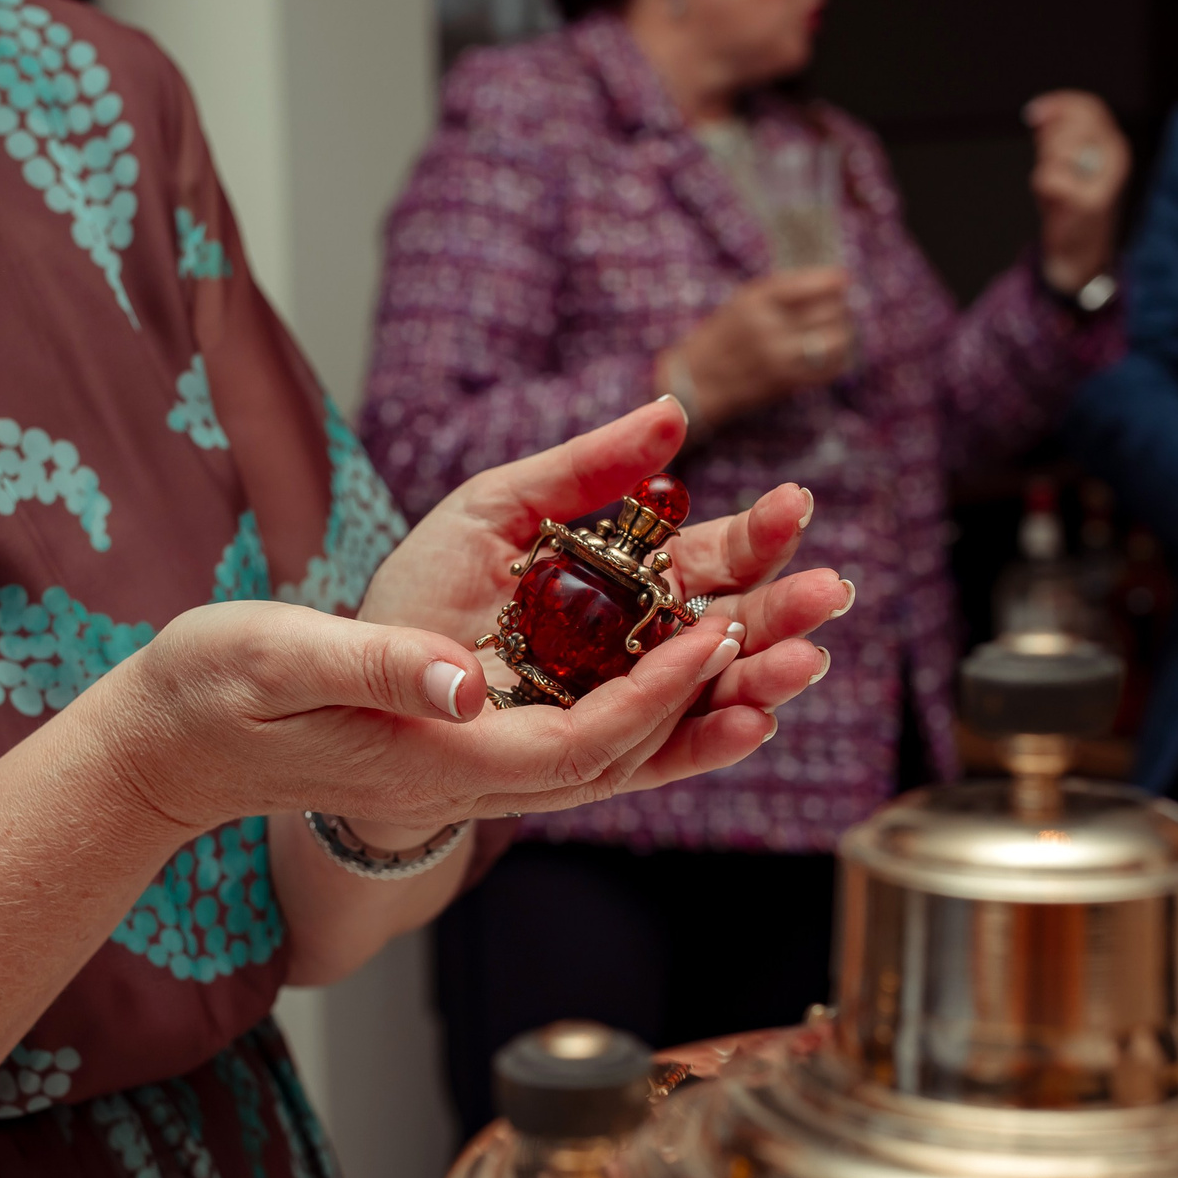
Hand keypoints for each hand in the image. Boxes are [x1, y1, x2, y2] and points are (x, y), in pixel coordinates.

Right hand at [99, 594, 759, 849]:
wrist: (173, 745)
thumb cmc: (213, 693)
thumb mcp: (281, 660)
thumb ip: (376, 668)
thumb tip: (466, 681)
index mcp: (446, 762)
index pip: (587, 742)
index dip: (662, 694)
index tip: (719, 633)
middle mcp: (478, 775)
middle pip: (632, 755)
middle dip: (723, 701)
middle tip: (807, 639)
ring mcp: (477, 765)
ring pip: (621, 749)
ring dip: (707, 706)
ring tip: (791, 655)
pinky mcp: (470, 740)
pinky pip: (586, 731)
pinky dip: (653, 702)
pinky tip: (697, 660)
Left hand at [359, 396, 845, 795]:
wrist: (348, 683)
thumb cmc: (422, 596)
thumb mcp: (499, 510)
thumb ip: (586, 468)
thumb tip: (674, 413)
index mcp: (625, 586)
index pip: (709, 561)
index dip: (756, 537)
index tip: (796, 503)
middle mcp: (632, 652)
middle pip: (727, 631)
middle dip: (780, 613)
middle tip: (829, 590)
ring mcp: (610, 710)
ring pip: (705, 698)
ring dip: (760, 680)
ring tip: (803, 660)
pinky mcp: (577, 765)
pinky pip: (653, 761)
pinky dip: (701, 743)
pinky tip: (749, 724)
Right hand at [664, 267, 854, 425]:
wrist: (692, 382)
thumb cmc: (721, 338)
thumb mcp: (742, 302)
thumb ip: (781, 292)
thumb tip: (833, 282)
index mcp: (755, 299)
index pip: (813, 284)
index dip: (834, 281)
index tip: (841, 281)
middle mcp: (768, 326)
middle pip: (830, 311)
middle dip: (839, 309)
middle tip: (837, 310)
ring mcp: (777, 356)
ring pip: (835, 340)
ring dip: (842, 334)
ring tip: (836, 333)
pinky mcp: (785, 382)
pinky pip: (829, 369)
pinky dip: (837, 361)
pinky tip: (831, 356)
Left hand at [1025, 90, 1129, 293]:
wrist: (1080, 253)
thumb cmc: (1071, 203)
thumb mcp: (1068, 162)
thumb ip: (1058, 134)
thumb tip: (1038, 113)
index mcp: (1114, 144)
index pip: (1090, 107)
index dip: (1059, 104)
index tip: (1034, 114)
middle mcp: (1116, 157)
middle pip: (1070, 125)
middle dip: (1048, 142)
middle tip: (1049, 164)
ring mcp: (1105, 179)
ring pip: (1057, 151)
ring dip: (1046, 166)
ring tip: (1056, 186)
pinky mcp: (1090, 201)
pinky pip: (1048, 177)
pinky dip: (1042, 188)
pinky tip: (1053, 201)